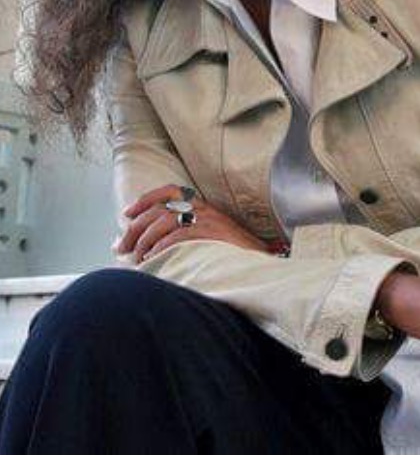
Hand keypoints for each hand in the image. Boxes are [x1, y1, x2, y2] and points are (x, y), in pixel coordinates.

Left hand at [116, 184, 269, 261]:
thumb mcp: (210, 236)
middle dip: (135, 228)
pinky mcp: (209, 234)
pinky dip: (160, 248)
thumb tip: (150, 245)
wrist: (261, 262)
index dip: (145, 200)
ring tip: (137, 258)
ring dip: (144, 240)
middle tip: (122, 247)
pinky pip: (176, 237)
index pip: (169, 192)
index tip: (127, 213)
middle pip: (158, 210)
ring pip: (163, 222)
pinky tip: (152, 259)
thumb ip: (185, 234)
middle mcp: (203, 208)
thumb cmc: (233, 254)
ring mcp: (206, 221)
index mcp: (202, 205)